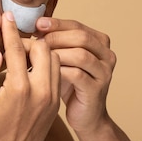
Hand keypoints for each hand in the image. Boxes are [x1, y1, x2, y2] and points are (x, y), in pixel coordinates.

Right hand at [0, 11, 60, 140]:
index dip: (10, 30)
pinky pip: (56, 75)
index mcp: (19, 88)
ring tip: (21, 54)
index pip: (17, 48)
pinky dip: (47, 65)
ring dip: (40, 52)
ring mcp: (51, 99)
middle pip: (44, 49)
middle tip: (13, 42)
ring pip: (54, 60)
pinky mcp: (55, 106)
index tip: (7, 17)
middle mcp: (41, 92)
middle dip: (28, 40)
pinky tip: (30, 69)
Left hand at [35, 17, 116, 134]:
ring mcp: (104, 72)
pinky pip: (77, 74)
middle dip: (56, 36)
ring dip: (56, 53)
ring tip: (38, 56)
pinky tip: (44, 72)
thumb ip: (55, 42)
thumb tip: (34, 25)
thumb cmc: (70, 84)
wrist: (85, 117)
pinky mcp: (97, 89)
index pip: (77, 26)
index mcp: (100, 42)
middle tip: (36, 40)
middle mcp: (107, 55)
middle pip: (81, 37)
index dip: (56, 23)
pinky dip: (58, 70)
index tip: (37, 24)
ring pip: (80, 54)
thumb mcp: (63, 58)